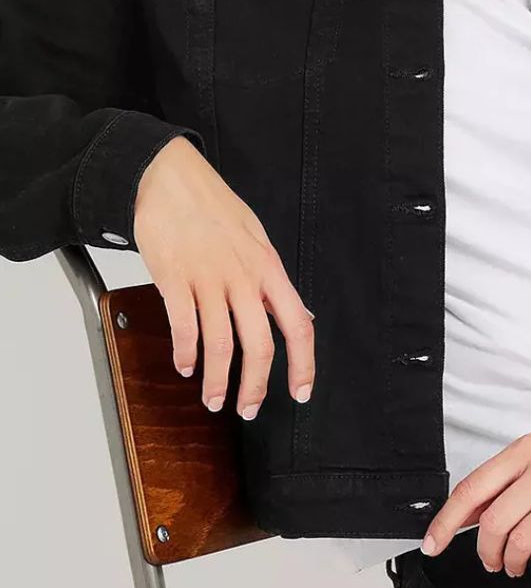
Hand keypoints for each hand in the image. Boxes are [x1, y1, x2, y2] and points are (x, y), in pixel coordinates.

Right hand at [133, 135, 315, 419]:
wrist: (169, 177)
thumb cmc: (211, 206)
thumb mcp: (256, 238)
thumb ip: (273, 281)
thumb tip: (298, 313)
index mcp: (268, 268)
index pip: (298, 325)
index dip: (303, 364)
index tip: (301, 392)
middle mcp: (243, 277)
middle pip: (259, 344)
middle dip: (255, 386)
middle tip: (247, 409)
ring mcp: (209, 278)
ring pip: (221, 343)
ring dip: (218, 380)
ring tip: (214, 399)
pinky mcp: (175, 279)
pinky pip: (184, 327)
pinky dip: (186, 353)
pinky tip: (185, 365)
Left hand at [420, 429, 530, 575]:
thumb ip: (506, 485)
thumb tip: (463, 517)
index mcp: (528, 449)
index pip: (473, 488)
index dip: (447, 522)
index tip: (433, 545)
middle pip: (494, 521)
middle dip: (485, 551)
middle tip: (491, 563)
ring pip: (521, 539)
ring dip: (512, 561)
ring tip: (517, 564)